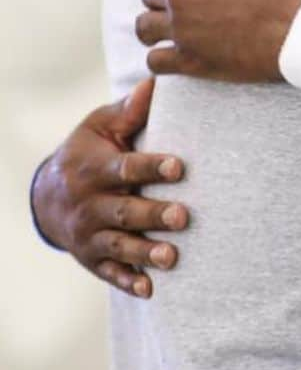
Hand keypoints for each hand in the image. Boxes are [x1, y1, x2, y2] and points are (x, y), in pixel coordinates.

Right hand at [32, 79, 187, 297]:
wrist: (47, 194)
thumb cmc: (88, 151)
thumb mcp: (100, 126)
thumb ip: (130, 110)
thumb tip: (160, 80)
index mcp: (93, 168)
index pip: (125, 167)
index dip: (152, 167)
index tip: (180, 167)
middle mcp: (88, 203)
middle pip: (123, 211)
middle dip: (152, 214)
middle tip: (183, 216)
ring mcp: (88, 234)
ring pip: (117, 245)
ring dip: (144, 252)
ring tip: (172, 256)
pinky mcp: (91, 259)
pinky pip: (109, 273)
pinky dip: (128, 282)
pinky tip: (150, 289)